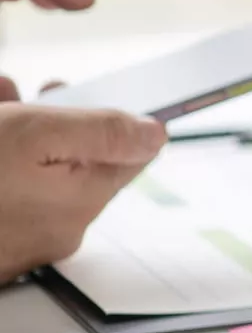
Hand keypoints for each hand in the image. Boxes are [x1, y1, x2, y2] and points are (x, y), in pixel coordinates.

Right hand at [0, 76, 165, 280]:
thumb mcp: (32, 135)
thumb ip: (99, 132)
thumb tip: (156, 134)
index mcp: (79, 202)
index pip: (126, 156)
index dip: (112, 118)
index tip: (92, 93)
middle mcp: (55, 229)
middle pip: (75, 162)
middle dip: (51, 119)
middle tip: (21, 92)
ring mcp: (18, 240)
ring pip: (34, 173)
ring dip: (15, 131)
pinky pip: (8, 194)